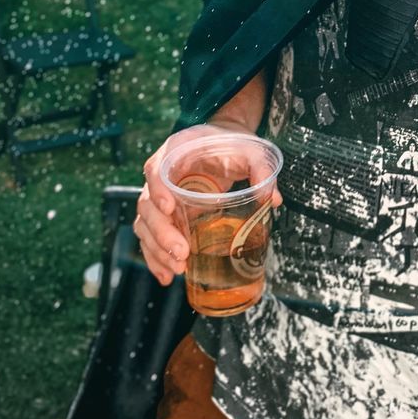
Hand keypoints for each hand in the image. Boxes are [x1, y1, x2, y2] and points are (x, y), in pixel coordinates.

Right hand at [135, 123, 282, 285]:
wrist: (225, 143)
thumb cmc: (233, 144)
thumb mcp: (251, 150)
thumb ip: (261, 168)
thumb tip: (272, 200)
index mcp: (177, 150)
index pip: (156, 168)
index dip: (158, 189)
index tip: (170, 207)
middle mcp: (162, 173)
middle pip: (147, 204)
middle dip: (162, 232)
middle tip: (182, 252)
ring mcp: (160, 194)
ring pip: (145, 224)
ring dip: (157, 250)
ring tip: (179, 268)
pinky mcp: (165, 213)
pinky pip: (151, 236)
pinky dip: (156, 257)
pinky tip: (167, 275)